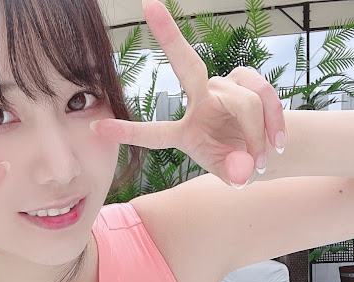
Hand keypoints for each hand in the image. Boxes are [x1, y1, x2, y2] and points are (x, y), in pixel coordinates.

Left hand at [91, 0, 285, 188]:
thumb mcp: (234, 174)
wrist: (268, 150)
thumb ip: (233, 172)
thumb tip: (243, 170)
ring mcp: (223, 87)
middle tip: (149, 5)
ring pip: (243, 101)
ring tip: (263, 159)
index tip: (95, 128)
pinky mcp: (247, 80)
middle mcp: (199, 101)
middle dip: (169, 35)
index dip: (126, 132)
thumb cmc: (239, 162)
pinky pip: (263, 94)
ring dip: (257, 133)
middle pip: (185, 64)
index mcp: (183, 132)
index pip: (152, 133)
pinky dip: (274, 120)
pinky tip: (277, 141)